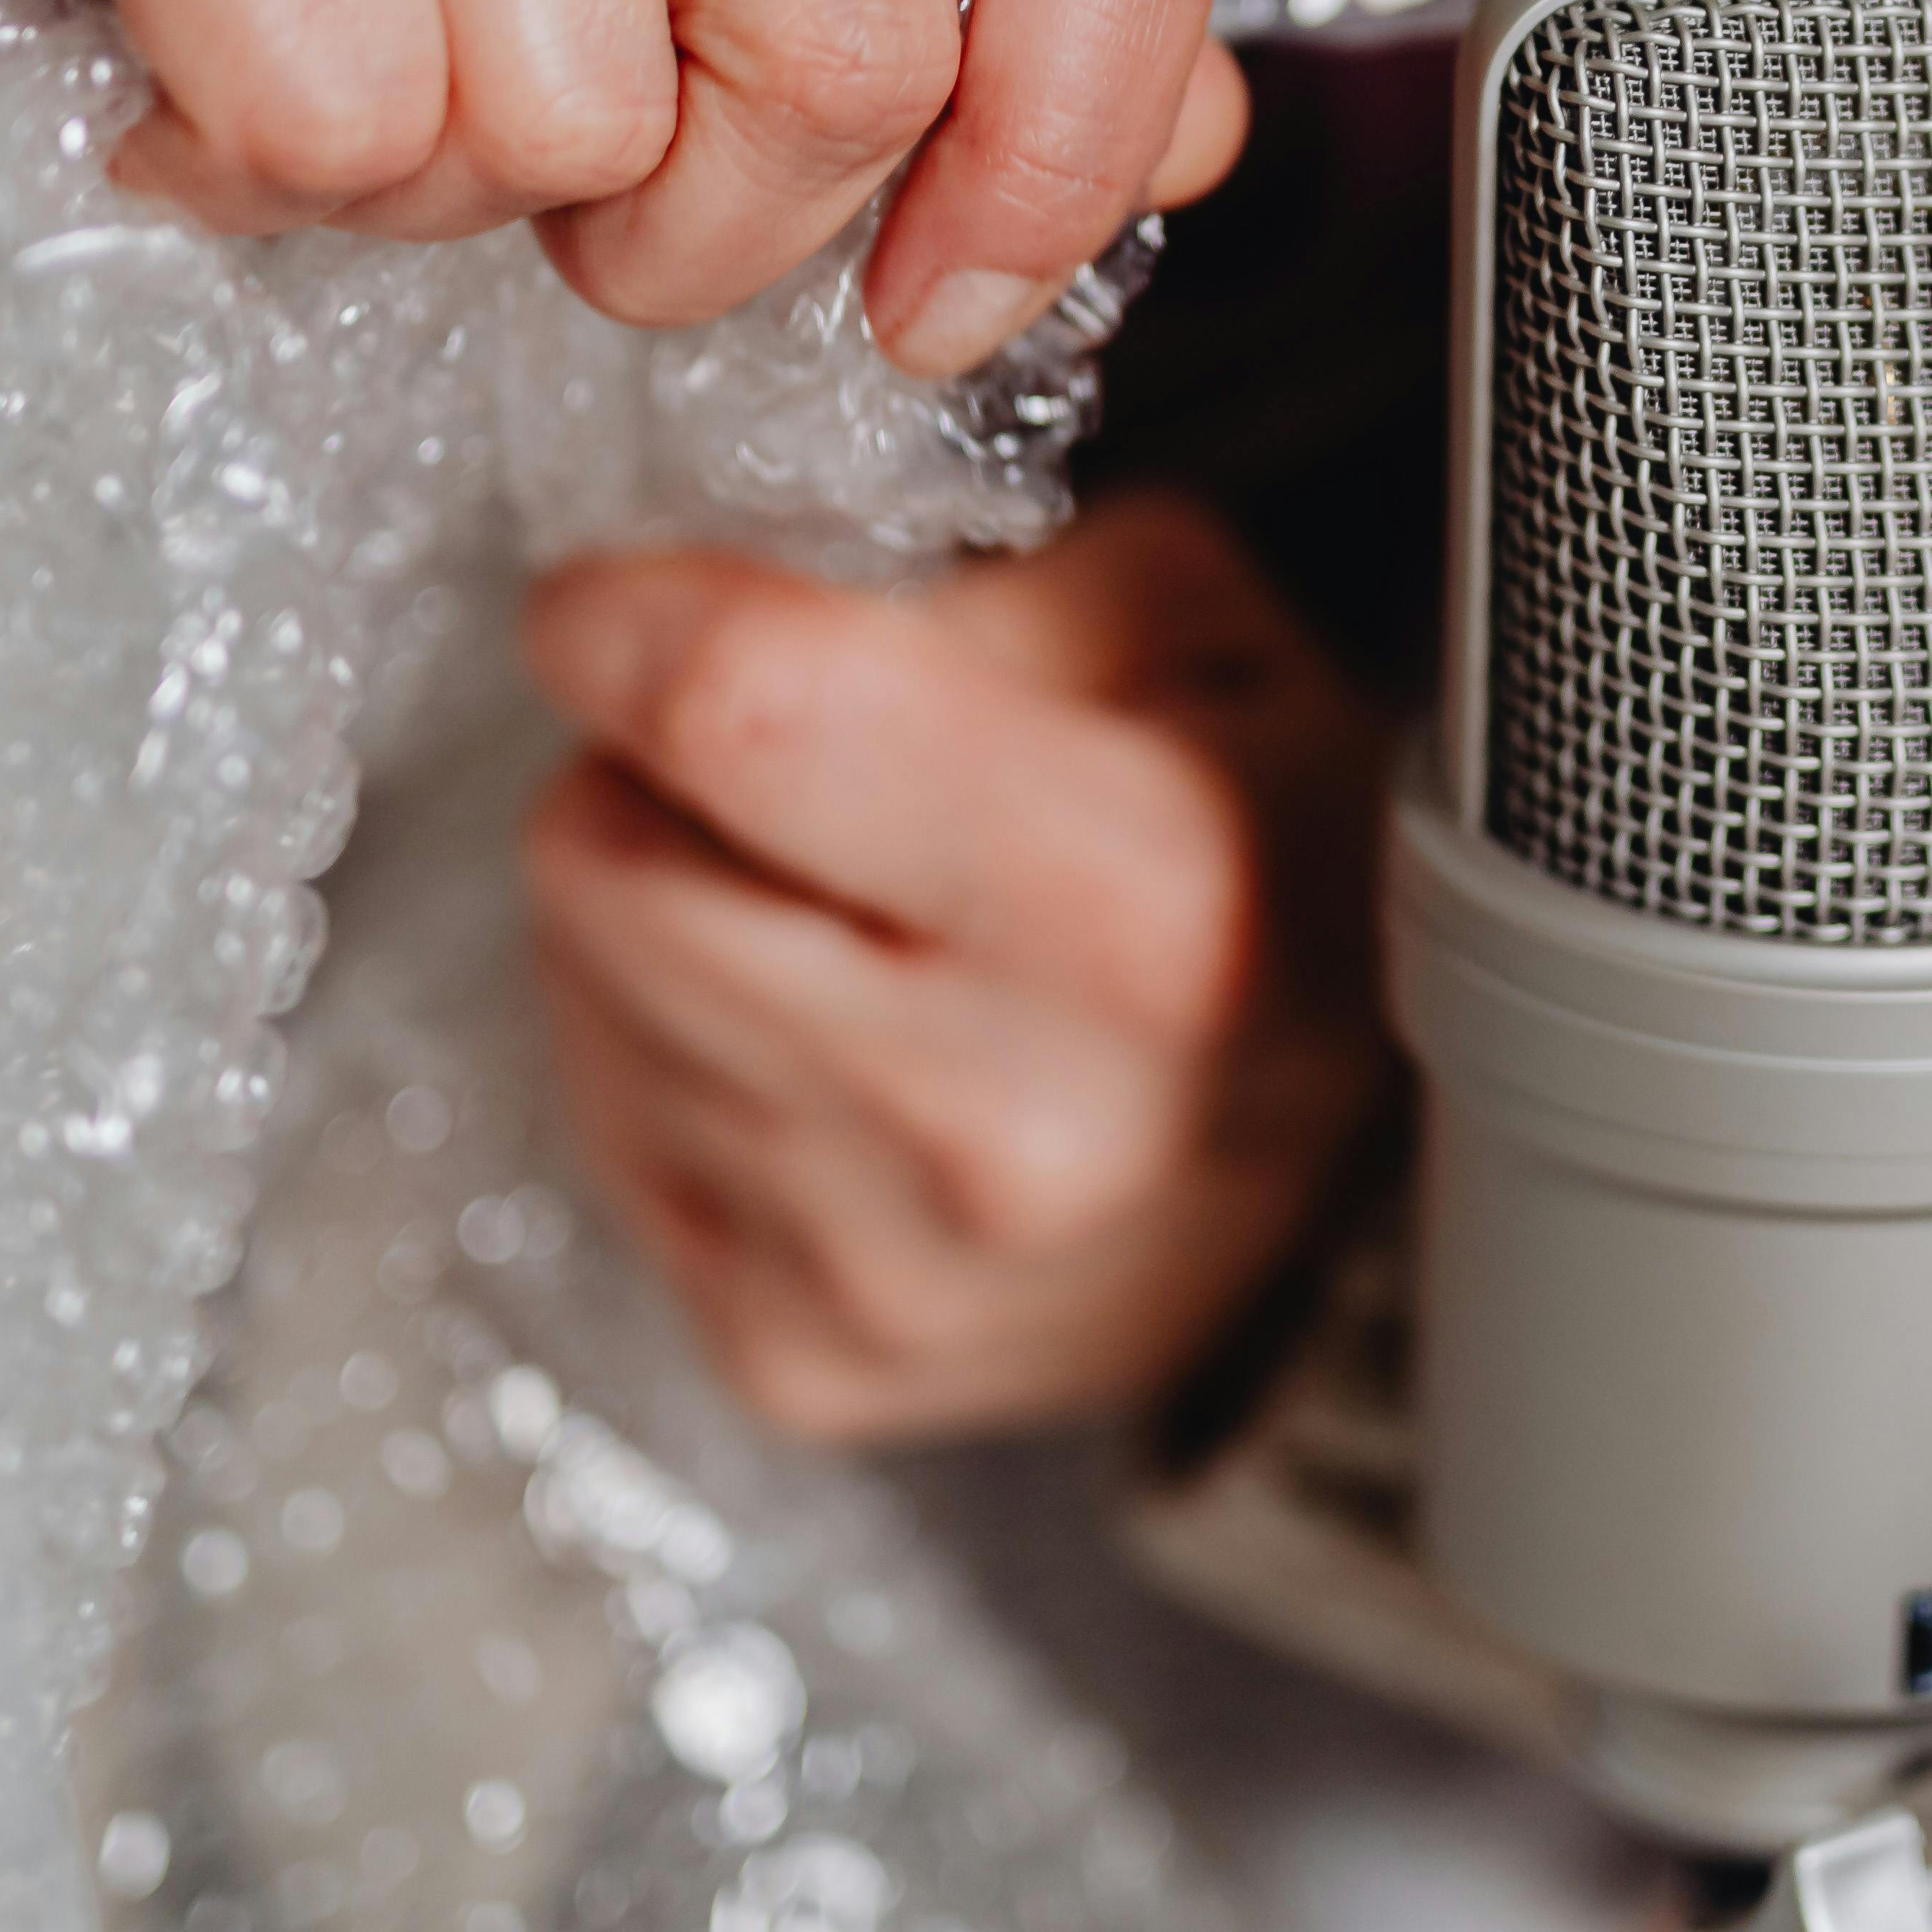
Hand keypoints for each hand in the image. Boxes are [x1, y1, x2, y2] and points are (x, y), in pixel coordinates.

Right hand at [0, 0, 1240, 353]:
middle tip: (506, 150)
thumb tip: (1196, 132)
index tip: (942, 303)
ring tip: (305, 60)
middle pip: (852, 47)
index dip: (1071, 142)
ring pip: (577, 114)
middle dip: (684, 211)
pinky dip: (244, 168)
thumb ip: (929, 11)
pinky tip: (168, 63)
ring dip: (432, 188)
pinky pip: (344, 115)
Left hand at [518, 495, 1399, 1442]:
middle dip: (647, 775)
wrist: (1342, 1168)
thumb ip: (973, 571)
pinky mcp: (810, 1360)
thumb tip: (735, 599)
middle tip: (768, 774)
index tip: (621, 606)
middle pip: (612, 860)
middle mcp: (1021, 1127)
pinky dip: (675, 1057)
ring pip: (589, 986)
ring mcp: (905, 1274)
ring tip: (826, 916)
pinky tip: (817, 1047)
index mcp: (1147, 910)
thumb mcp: (1201, 631)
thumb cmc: (1266, 861)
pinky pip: (608, 1129)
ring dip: (663, 914)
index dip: (637, 624)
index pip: (748, 714)